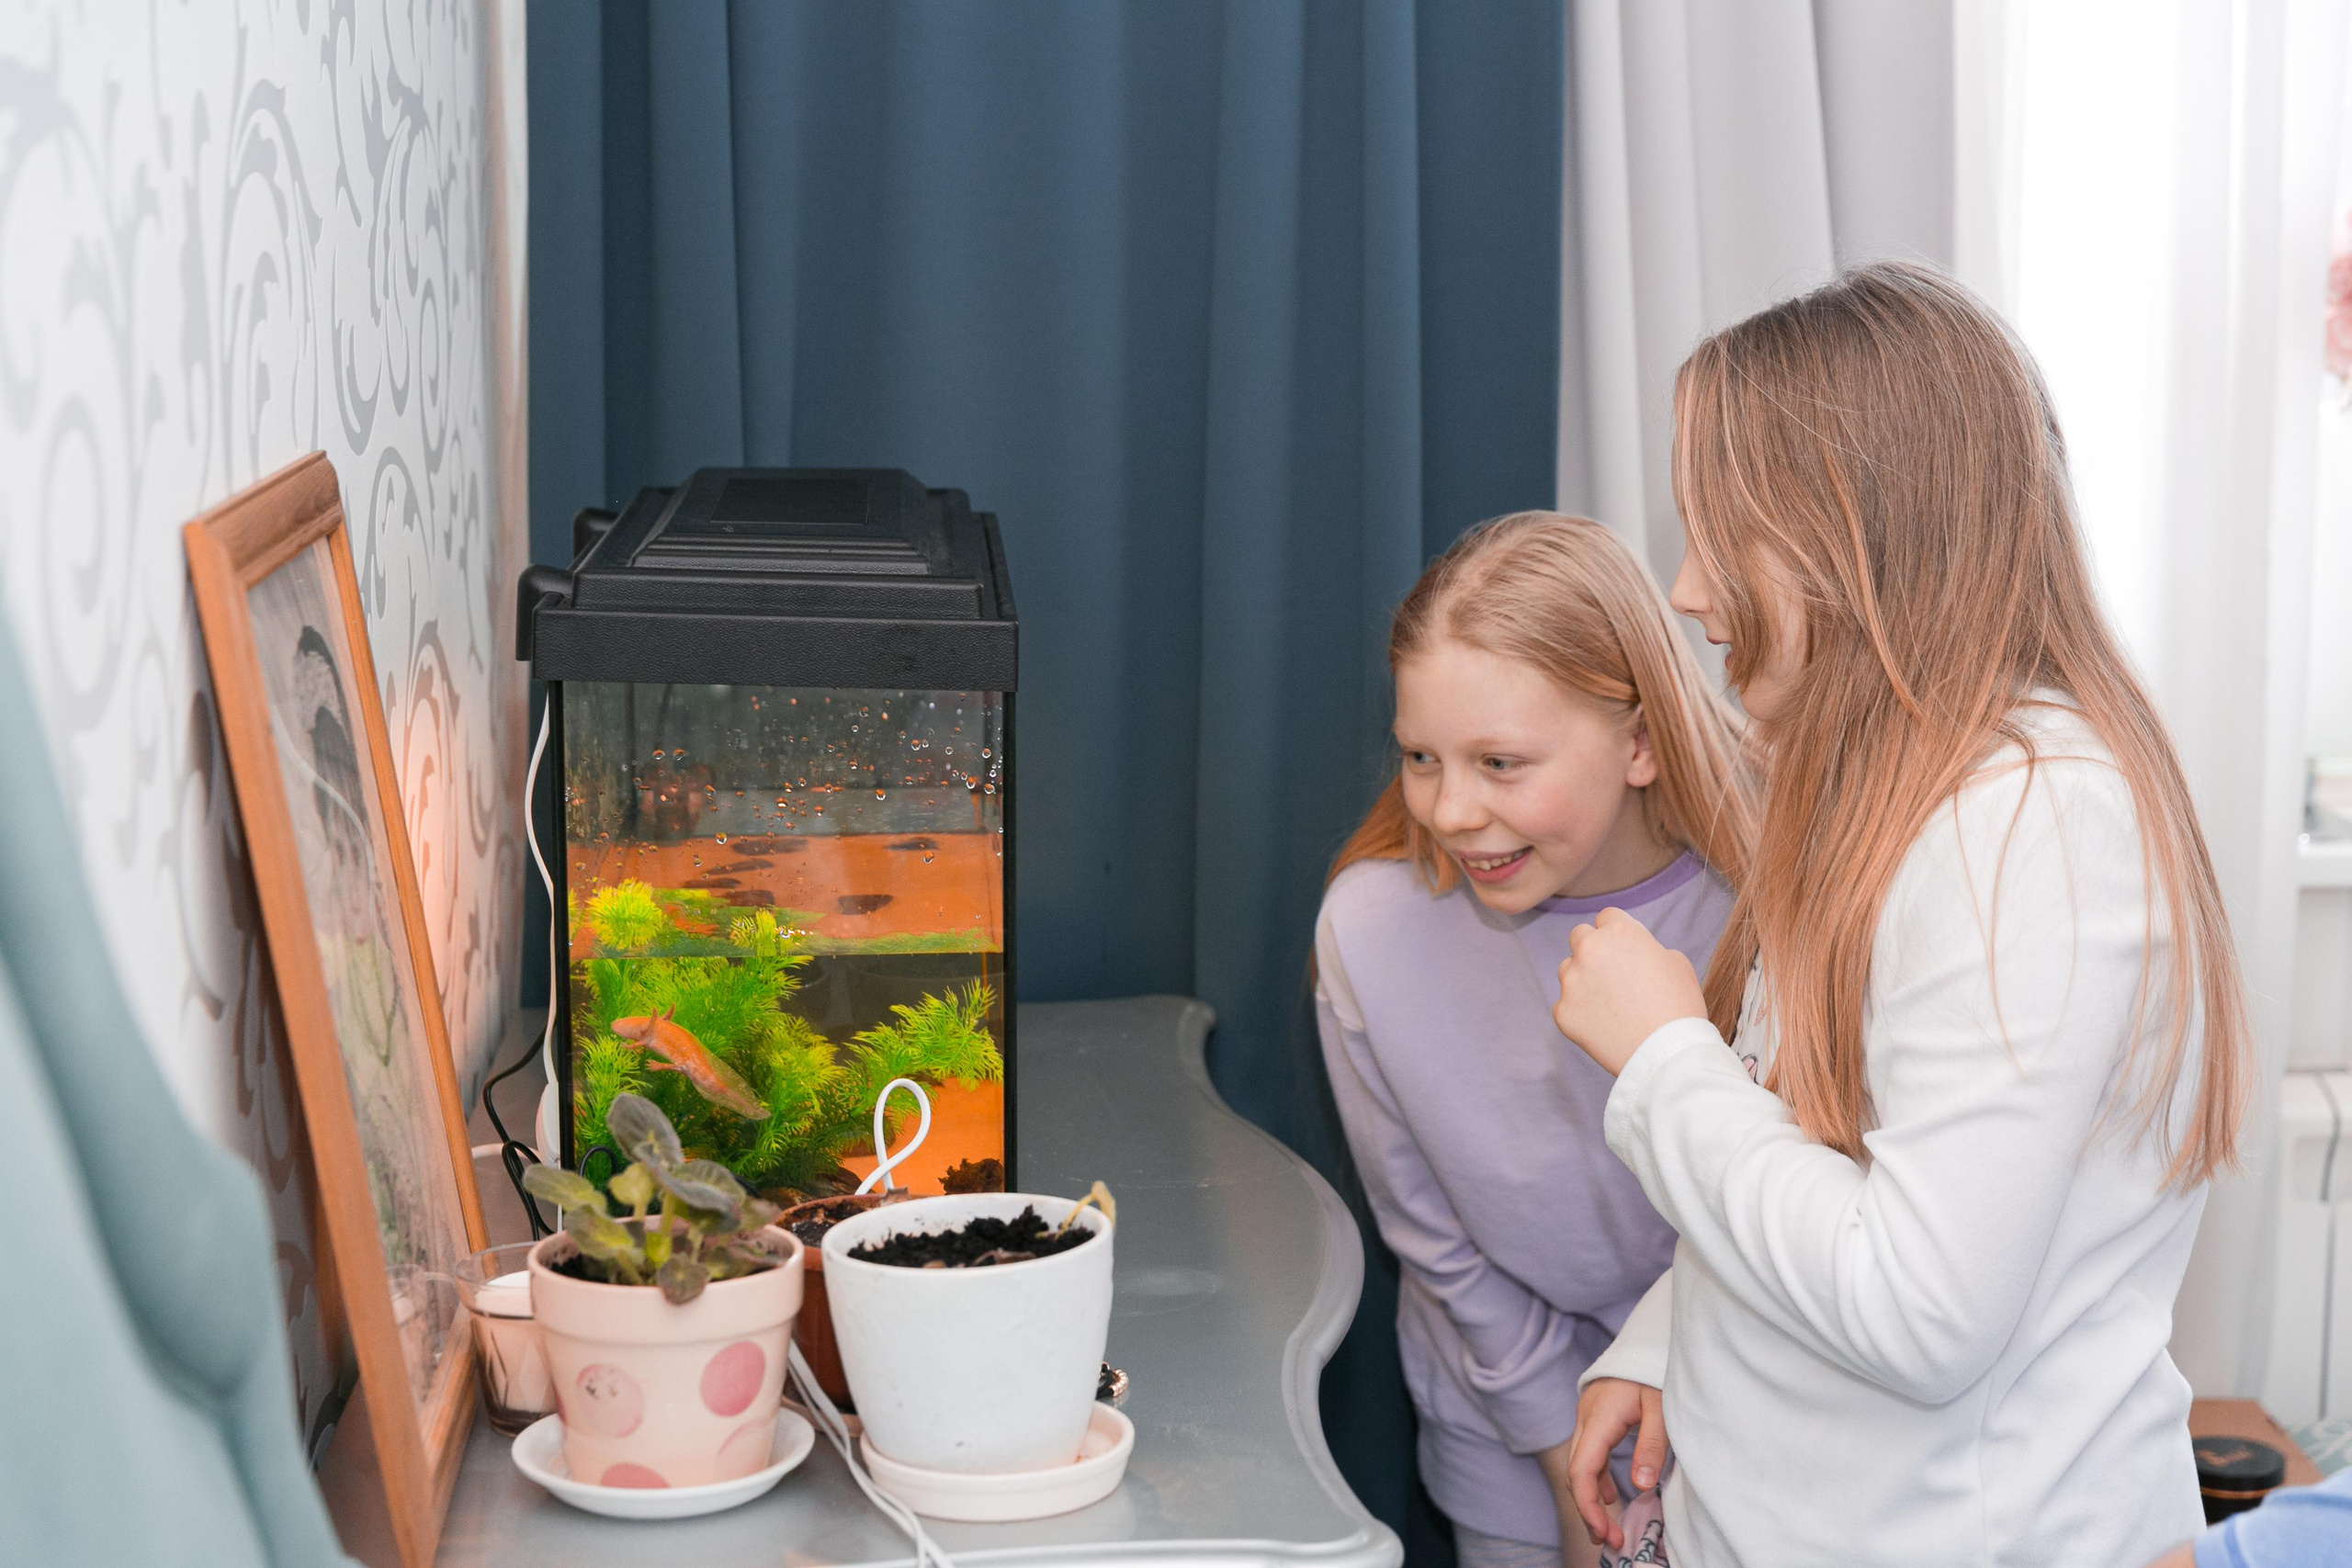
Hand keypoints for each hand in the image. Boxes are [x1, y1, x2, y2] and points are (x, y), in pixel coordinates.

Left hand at [1553, 907, 1705, 1076]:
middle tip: (1613, 974)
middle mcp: (1589, 949)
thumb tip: (1631, 952)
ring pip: (1568, 970)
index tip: (1626, 951)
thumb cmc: (1679, 1006)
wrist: (1667, 1053)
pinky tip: (1604, 1025)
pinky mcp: (1562, 1011)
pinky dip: (1580, 1012)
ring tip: (1611, 1004)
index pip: (1607, 917)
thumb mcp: (1676, 962)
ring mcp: (1571, 981)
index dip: (1618, 934)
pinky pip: (1566, 1004)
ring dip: (1583, 979)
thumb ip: (1645, 947)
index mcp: (1618, 931)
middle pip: (1580, 937)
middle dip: (1594, 950)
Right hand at [1563, 1376, 1667, 1551]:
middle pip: (1576, 1473)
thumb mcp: (1662, 1406)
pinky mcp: (1595, 1420)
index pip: (1582, 1470)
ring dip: (1592, 1498)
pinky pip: (1589, 1455)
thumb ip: (1651, 1445)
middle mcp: (1585, 1419)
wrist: (1645, 1340)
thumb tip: (1640, 1487)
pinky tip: (1612, 1494)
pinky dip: (1597, 1479)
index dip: (1589, 1506)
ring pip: (1580, 1465)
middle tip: (1612, 1541)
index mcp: (1599, 1418)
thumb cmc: (1654, 1370)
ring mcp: (1587, 1419)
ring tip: (1610, 1528)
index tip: (1605, 1533)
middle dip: (1589, 1510)